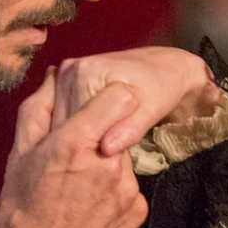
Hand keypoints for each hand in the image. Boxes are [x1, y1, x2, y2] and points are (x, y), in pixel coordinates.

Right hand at [0, 70, 149, 227]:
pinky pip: (129, 186)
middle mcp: (109, 164)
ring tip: (77, 187)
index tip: (93, 108)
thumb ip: (38, 110)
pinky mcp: (138, 211)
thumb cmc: (20, 214)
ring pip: (124, 157)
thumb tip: (56, 78)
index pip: (119, 95)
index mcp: (75, 144)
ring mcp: (128, 189)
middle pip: (119, 127)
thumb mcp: (18, 156)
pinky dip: (113, 191)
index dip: (106, 98)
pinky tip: (90, 206)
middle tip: (73, 158)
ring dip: (106, 164)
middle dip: (100, 135)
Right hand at [51, 48, 224, 155]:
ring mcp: (68, 73)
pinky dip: (77, 127)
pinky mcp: (70, 79)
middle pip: (63, 119)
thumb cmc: (162, 87)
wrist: (166, 67)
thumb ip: (130, 130)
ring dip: (76, 135)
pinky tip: (91, 138)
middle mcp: (71, 70)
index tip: (101, 160)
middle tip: (101, 157)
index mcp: (85, 73)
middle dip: (79, 140)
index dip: (85, 144)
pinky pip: (67, 111)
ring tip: (97, 148)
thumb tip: (107, 148)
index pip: (72, 121)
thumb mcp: (152, 110)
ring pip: (62, 117)